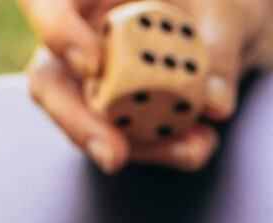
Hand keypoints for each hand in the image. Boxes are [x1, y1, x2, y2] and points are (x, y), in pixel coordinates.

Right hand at [23, 0, 250, 171]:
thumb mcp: (226, 9)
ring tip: (194, 148)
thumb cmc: (213, 2)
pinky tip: (198, 145)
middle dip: (79, 124)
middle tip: (114, 156)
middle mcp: (78, 31)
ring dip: (140, 146)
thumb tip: (216, 104)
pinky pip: (124, 138)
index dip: (57, 32)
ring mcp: (92, 76)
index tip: (91, 65)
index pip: (46, 2)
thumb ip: (221, 45)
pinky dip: (161, 148)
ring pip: (89, 121)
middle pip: (50, 79)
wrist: (227, 26)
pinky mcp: (115, 111)